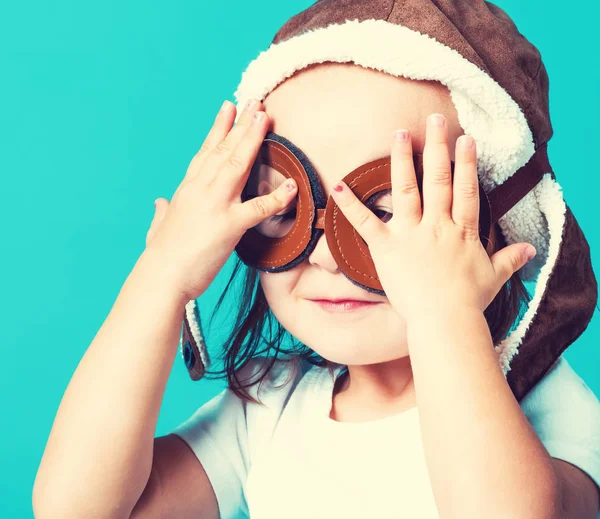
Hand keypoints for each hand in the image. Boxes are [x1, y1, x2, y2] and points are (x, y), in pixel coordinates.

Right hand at [144, 99, 297, 301]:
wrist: (161, 277)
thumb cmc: (160, 256)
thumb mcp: (159, 227)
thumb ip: (162, 212)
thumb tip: (159, 203)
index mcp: (187, 189)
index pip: (205, 152)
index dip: (218, 128)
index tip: (228, 108)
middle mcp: (201, 189)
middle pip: (223, 149)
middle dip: (240, 124)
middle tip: (255, 102)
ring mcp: (215, 204)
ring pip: (237, 163)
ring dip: (252, 138)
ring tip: (265, 117)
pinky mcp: (229, 225)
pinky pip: (258, 208)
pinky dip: (277, 196)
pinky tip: (291, 184)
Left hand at [330, 113, 535, 321]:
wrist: (444, 320)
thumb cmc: (468, 302)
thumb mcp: (493, 277)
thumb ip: (509, 259)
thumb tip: (530, 251)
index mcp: (461, 230)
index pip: (465, 189)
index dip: (466, 162)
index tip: (465, 139)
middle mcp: (436, 225)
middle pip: (438, 179)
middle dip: (437, 146)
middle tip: (435, 119)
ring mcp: (410, 233)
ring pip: (406, 189)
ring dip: (402, 160)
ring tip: (399, 133)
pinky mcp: (386, 247)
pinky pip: (366, 223)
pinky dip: (350, 206)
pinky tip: (338, 186)